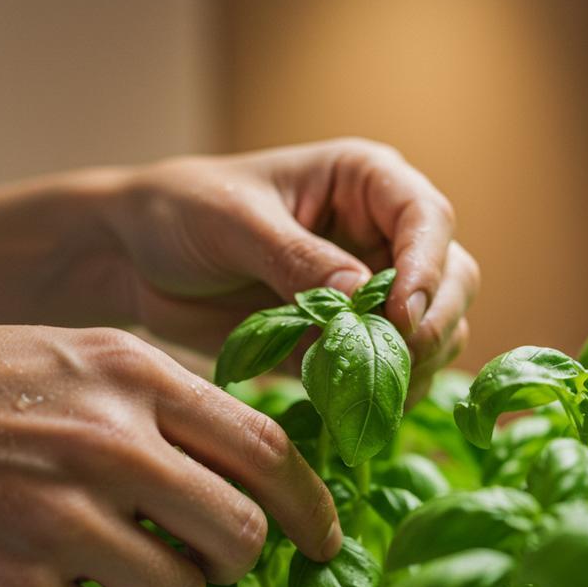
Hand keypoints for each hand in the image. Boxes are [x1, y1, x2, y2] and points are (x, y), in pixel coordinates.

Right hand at [0, 315, 338, 586]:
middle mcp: (114, 443)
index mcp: (136, 375)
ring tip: (108, 565)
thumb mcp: (76, 354)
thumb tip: (235, 473)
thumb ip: (161, 408)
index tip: (325, 539)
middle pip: (241, 536)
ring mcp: (65, 518)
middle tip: (197, 556)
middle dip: (232, 560)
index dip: (310, 505)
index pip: (268, 448)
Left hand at [114, 138, 479, 400]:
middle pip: (452, 279)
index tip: (402, 313)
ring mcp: (367, 294)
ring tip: (363, 386)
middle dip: (430, 322)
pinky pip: (386, 371)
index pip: (428, 219)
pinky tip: (348, 404)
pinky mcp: (342, 341)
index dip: (428, 267)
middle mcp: (379, 237)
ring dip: (410, 363)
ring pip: (432, 332)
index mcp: (365, 183)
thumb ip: (295, 258)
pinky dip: (379, 391)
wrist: (135, 259)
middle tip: (392, 358)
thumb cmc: (182, 212)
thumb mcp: (236, 223)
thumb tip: (360, 295)